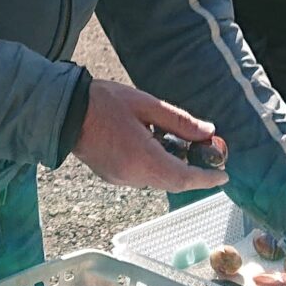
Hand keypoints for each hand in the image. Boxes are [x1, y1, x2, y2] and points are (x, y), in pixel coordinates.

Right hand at [69, 81, 228, 192]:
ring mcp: (119, 178)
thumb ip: (179, 122)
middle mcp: (132, 176)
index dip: (206, 179)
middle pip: (172, 182)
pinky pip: (142, 176)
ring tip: (181, 145)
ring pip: (157, 180)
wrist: (62, 111)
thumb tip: (207, 132)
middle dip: (193, 173)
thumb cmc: (103, 103)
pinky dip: (156, 166)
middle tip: (207, 156)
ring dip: (173, 168)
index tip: (224, 176)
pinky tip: (155, 145)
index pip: (183, 178)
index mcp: (143, 159)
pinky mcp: (111, 175)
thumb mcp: (146, 105)